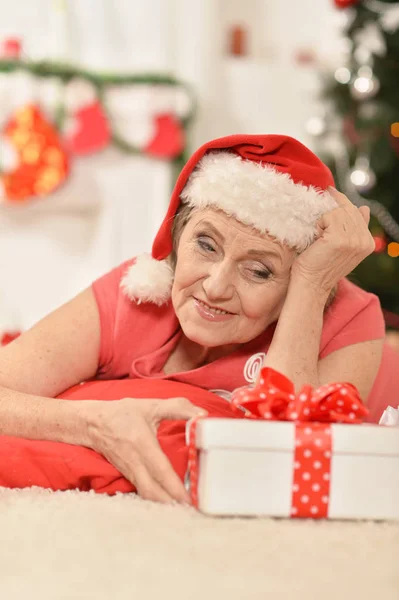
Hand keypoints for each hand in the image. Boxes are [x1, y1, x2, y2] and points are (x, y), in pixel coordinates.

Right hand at [88, 396, 205, 503]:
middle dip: (172, 504)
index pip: (160, 470)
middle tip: (193, 510)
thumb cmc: (123, 413)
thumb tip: (202, 415)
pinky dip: (156, 499)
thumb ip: (179, 407)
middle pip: (153, 491)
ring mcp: (129, 471)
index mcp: (142, 443)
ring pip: (147, 494)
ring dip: (164, 505)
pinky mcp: (128, 475)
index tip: (189, 499)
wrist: (92, 423)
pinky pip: (142, 491)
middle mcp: (134, 461)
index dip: (174, 487)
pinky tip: (169, 502)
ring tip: (184, 510)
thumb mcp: (151, 405)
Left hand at [291, 187, 374, 292]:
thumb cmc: (320, 265)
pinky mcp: (339, 239)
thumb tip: (364, 208)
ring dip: (324, 221)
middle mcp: (364, 241)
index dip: (341, 203)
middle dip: (331, 213)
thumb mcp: (342, 246)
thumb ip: (354, 228)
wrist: (311, 284)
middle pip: (348, 209)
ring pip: (337, 212)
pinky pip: (328, 217)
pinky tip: (317, 239)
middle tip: (320, 230)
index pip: (357, 212)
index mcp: (368, 243)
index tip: (330, 192)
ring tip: (320, 237)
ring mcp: (353, 240)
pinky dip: (319, 225)